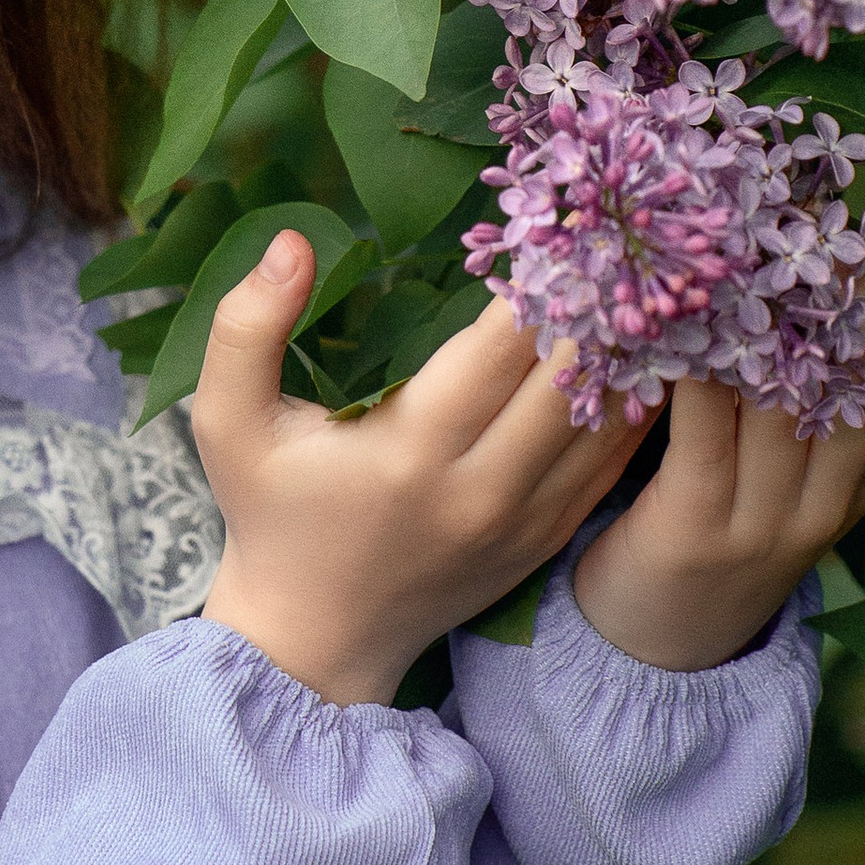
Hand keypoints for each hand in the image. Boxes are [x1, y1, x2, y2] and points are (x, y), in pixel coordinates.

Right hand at [192, 239, 633, 706]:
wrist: (314, 636)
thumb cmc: (269, 512)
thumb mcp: (228, 420)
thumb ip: (247, 327)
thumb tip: (292, 242)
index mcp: (407, 450)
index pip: (499, 348)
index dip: (532, 284)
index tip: (546, 228)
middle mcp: (480, 490)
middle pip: (567, 378)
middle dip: (589, 306)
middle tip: (602, 241)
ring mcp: (523, 521)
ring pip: (605, 420)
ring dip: (621, 351)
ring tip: (628, 286)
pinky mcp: (546, 538)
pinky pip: (610, 461)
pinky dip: (629, 405)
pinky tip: (636, 353)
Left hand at [571, 211, 864, 670]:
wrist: (659, 640)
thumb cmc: (718, 517)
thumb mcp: (784, 460)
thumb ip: (801, 382)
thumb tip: (801, 251)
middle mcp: (834, 499)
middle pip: (861, 378)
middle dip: (842, 283)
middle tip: (812, 205)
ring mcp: (769, 521)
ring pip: (784, 402)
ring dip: (764, 315)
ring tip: (741, 237)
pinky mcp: (698, 531)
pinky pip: (703, 436)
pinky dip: (693, 370)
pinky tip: (675, 315)